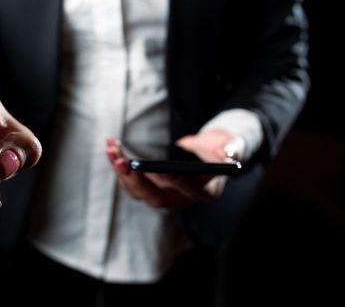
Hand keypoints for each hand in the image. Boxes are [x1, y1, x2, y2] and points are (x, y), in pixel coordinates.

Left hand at [105, 130, 243, 207]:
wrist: (211, 153)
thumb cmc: (222, 150)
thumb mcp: (232, 147)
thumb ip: (233, 149)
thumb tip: (231, 153)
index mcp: (205, 192)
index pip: (189, 192)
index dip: (177, 183)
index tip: (163, 171)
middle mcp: (181, 198)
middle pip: (155, 197)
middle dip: (137, 180)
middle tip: (122, 162)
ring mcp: (164, 194)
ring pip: (137, 190)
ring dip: (121, 170)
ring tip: (111, 148)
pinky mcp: (151, 187)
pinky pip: (131, 180)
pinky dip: (120, 164)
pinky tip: (112, 147)